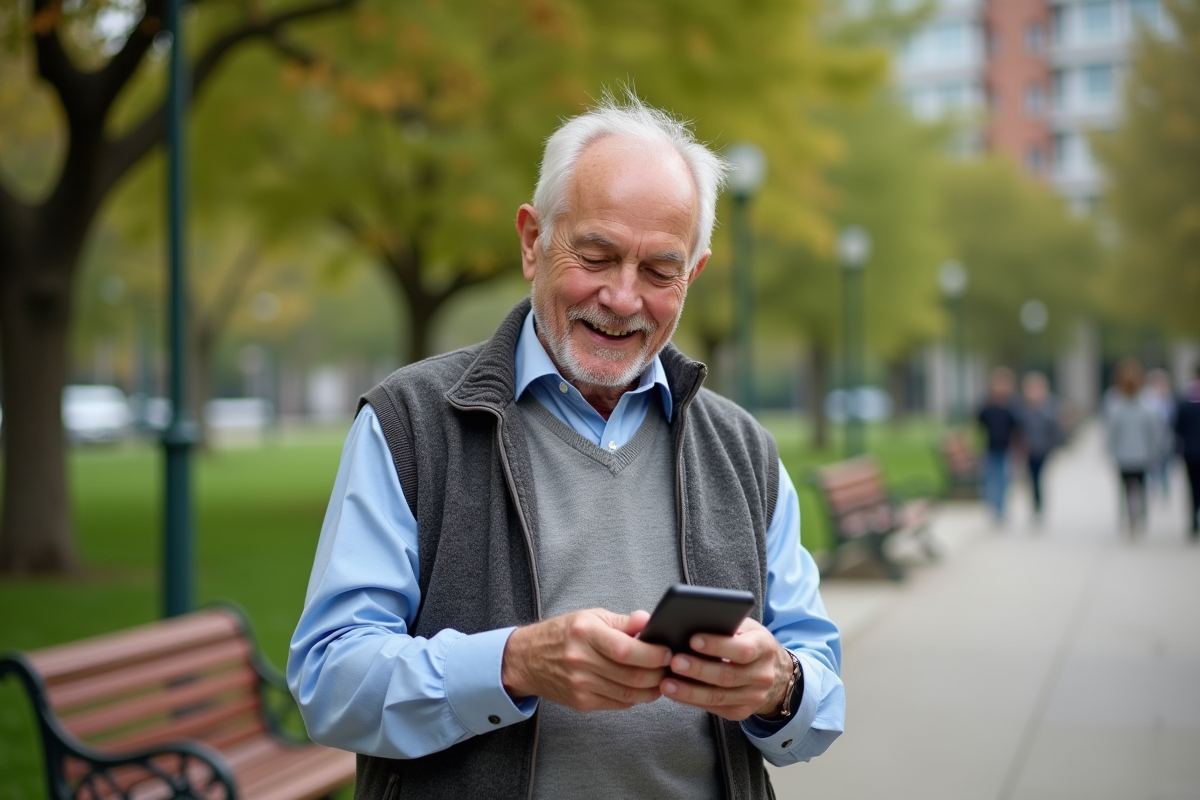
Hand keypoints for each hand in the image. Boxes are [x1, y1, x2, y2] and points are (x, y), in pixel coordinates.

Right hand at [502, 609, 671, 711]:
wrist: (527, 659)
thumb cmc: (562, 633)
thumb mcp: (590, 617)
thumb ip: (623, 622)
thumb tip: (651, 622)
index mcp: (585, 633)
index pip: (625, 650)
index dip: (652, 654)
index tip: (667, 651)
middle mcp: (581, 660)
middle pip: (631, 675)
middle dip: (658, 673)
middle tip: (671, 667)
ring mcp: (580, 685)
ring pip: (628, 694)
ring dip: (651, 689)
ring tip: (661, 679)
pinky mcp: (581, 702)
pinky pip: (617, 704)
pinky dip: (635, 698)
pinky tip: (641, 688)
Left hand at [660, 618, 792, 720]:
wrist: (777, 675)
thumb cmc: (751, 643)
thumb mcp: (747, 628)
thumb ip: (727, 625)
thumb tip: (692, 621)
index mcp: (764, 648)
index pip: (742, 649)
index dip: (717, 645)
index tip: (693, 639)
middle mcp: (762, 675)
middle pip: (727, 676)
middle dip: (698, 670)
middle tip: (674, 661)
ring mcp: (753, 697)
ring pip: (718, 696)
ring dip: (690, 691)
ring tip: (667, 683)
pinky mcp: (741, 712)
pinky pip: (713, 707)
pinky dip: (692, 700)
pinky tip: (675, 693)